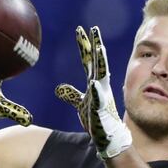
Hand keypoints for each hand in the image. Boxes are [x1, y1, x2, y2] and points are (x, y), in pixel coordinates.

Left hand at [55, 26, 131, 158]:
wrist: (108, 137)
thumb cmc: (96, 120)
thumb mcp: (80, 104)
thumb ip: (71, 94)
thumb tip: (59, 88)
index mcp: (94, 83)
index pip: (88, 60)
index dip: (85, 45)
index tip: (81, 30)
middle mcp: (100, 86)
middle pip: (97, 62)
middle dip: (95, 45)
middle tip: (93, 29)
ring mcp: (101, 96)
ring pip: (101, 75)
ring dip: (101, 62)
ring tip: (99, 48)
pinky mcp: (100, 110)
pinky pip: (98, 98)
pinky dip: (96, 91)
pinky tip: (92, 83)